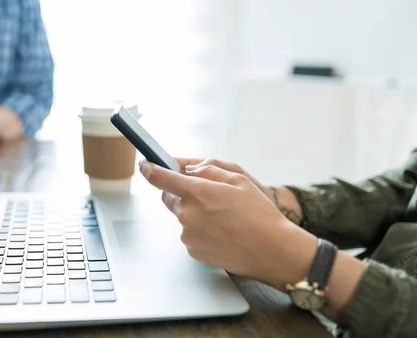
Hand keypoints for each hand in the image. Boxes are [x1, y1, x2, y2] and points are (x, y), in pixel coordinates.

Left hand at [139, 159, 316, 287]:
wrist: (272, 251)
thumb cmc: (260, 213)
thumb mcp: (240, 180)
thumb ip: (210, 170)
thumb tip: (189, 169)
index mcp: (198, 192)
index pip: (161, 178)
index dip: (150, 169)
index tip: (144, 165)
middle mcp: (188, 214)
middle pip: (169, 198)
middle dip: (180, 193)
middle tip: (204, 195)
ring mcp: (189, 234)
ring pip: (182, 217)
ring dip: (194, 213)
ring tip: (223, 218)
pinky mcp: (193, 251)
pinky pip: (190, 234)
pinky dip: (200, 230)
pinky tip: (221, 232)